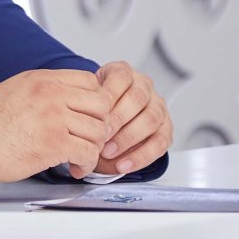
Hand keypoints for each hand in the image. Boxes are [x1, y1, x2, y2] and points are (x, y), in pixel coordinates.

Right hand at [0, 69, 111, 182]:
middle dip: (100, 125)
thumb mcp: (16, 89)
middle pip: (101, 105)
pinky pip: (87, 153)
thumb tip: (67, 98)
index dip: (95, 102)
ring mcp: (53, 117)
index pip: (90, 81)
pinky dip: (86, 164)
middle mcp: (50, 93)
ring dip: (93, 149)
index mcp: (42, 79)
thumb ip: (44, 90)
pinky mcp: (52, 143)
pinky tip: (75, 168)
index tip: (90, 116)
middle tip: (90, 138)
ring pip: (98, 131)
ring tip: (80, 157)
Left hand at [73, 61, 171, 177]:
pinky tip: (123, 165)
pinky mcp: (166, 128)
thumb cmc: (95, 106)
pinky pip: (159, 143)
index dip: (108, 96)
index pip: (121, 78)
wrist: (109, 115)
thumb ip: (84, 104)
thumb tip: (72, 123)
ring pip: (151, 120)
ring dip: (128, 138)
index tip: (93, 114)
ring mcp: (158, 106)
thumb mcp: (87, 98)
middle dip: (118, 120)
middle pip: (138, 99)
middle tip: (100, 136)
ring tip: (108, 153)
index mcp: (125, 72)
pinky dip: (140, 157)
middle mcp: (145, 87)